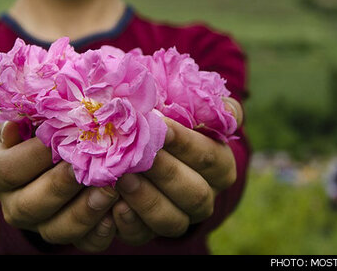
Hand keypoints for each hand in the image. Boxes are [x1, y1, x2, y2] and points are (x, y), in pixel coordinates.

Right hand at [0, 121, 118, 251]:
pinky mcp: (69, 237)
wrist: (46, 162)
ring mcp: (41, 226)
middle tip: (86, 168)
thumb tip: (11, 126)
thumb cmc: (36, 132)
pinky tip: (117, 210)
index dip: (34, 155)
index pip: (9, 170)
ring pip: (57, 230)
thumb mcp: (23, 122)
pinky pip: (85, 243)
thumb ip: (20, 121)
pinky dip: (102, 231)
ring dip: (85, 211)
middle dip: (60, 186)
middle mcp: (13, 206)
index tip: (61, 135)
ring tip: (109, 190)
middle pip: (30, 205)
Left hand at [111, 97, 243, 245]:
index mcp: (220, 165)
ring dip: (145, 199)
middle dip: (164, 172)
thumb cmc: (167, 115)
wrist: (139, 139)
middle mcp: (204, 196)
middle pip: (194, 193)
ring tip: (121, 177)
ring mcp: (178, 217)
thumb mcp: (187, 102)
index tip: (159, 123)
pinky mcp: (148, 230)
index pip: (209, 157)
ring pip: (171, 220)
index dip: (185, 142)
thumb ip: (208, 103)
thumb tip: (222, 107)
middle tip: (136, 154)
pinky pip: (142, 235)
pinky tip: (114, 206)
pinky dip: (128, 223)